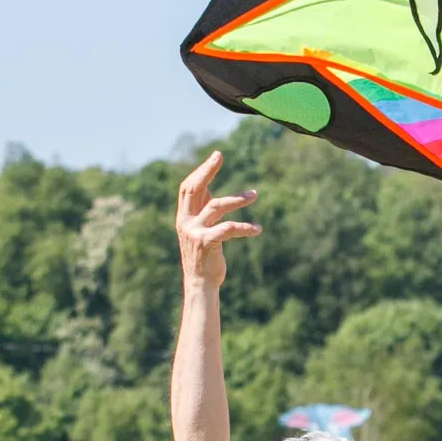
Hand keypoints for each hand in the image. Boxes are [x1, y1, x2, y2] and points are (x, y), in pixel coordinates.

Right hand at [176, 151, 261, 286]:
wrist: (201, 284)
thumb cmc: (204, 256)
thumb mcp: (200, 230)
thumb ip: (202, 210)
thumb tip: (209, 187)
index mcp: (184, 217)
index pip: (188, 187)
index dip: (201, 171)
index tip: (216, 156)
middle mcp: (185, 222)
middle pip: (194, 188)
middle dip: (207, 170)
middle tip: (219, 156)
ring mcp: (194, 232)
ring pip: (216, 205)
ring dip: (237, 199)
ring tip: (254, 195)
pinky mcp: (207, 243)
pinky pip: (229, 228)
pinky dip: (245, 227)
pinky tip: (258, 229)